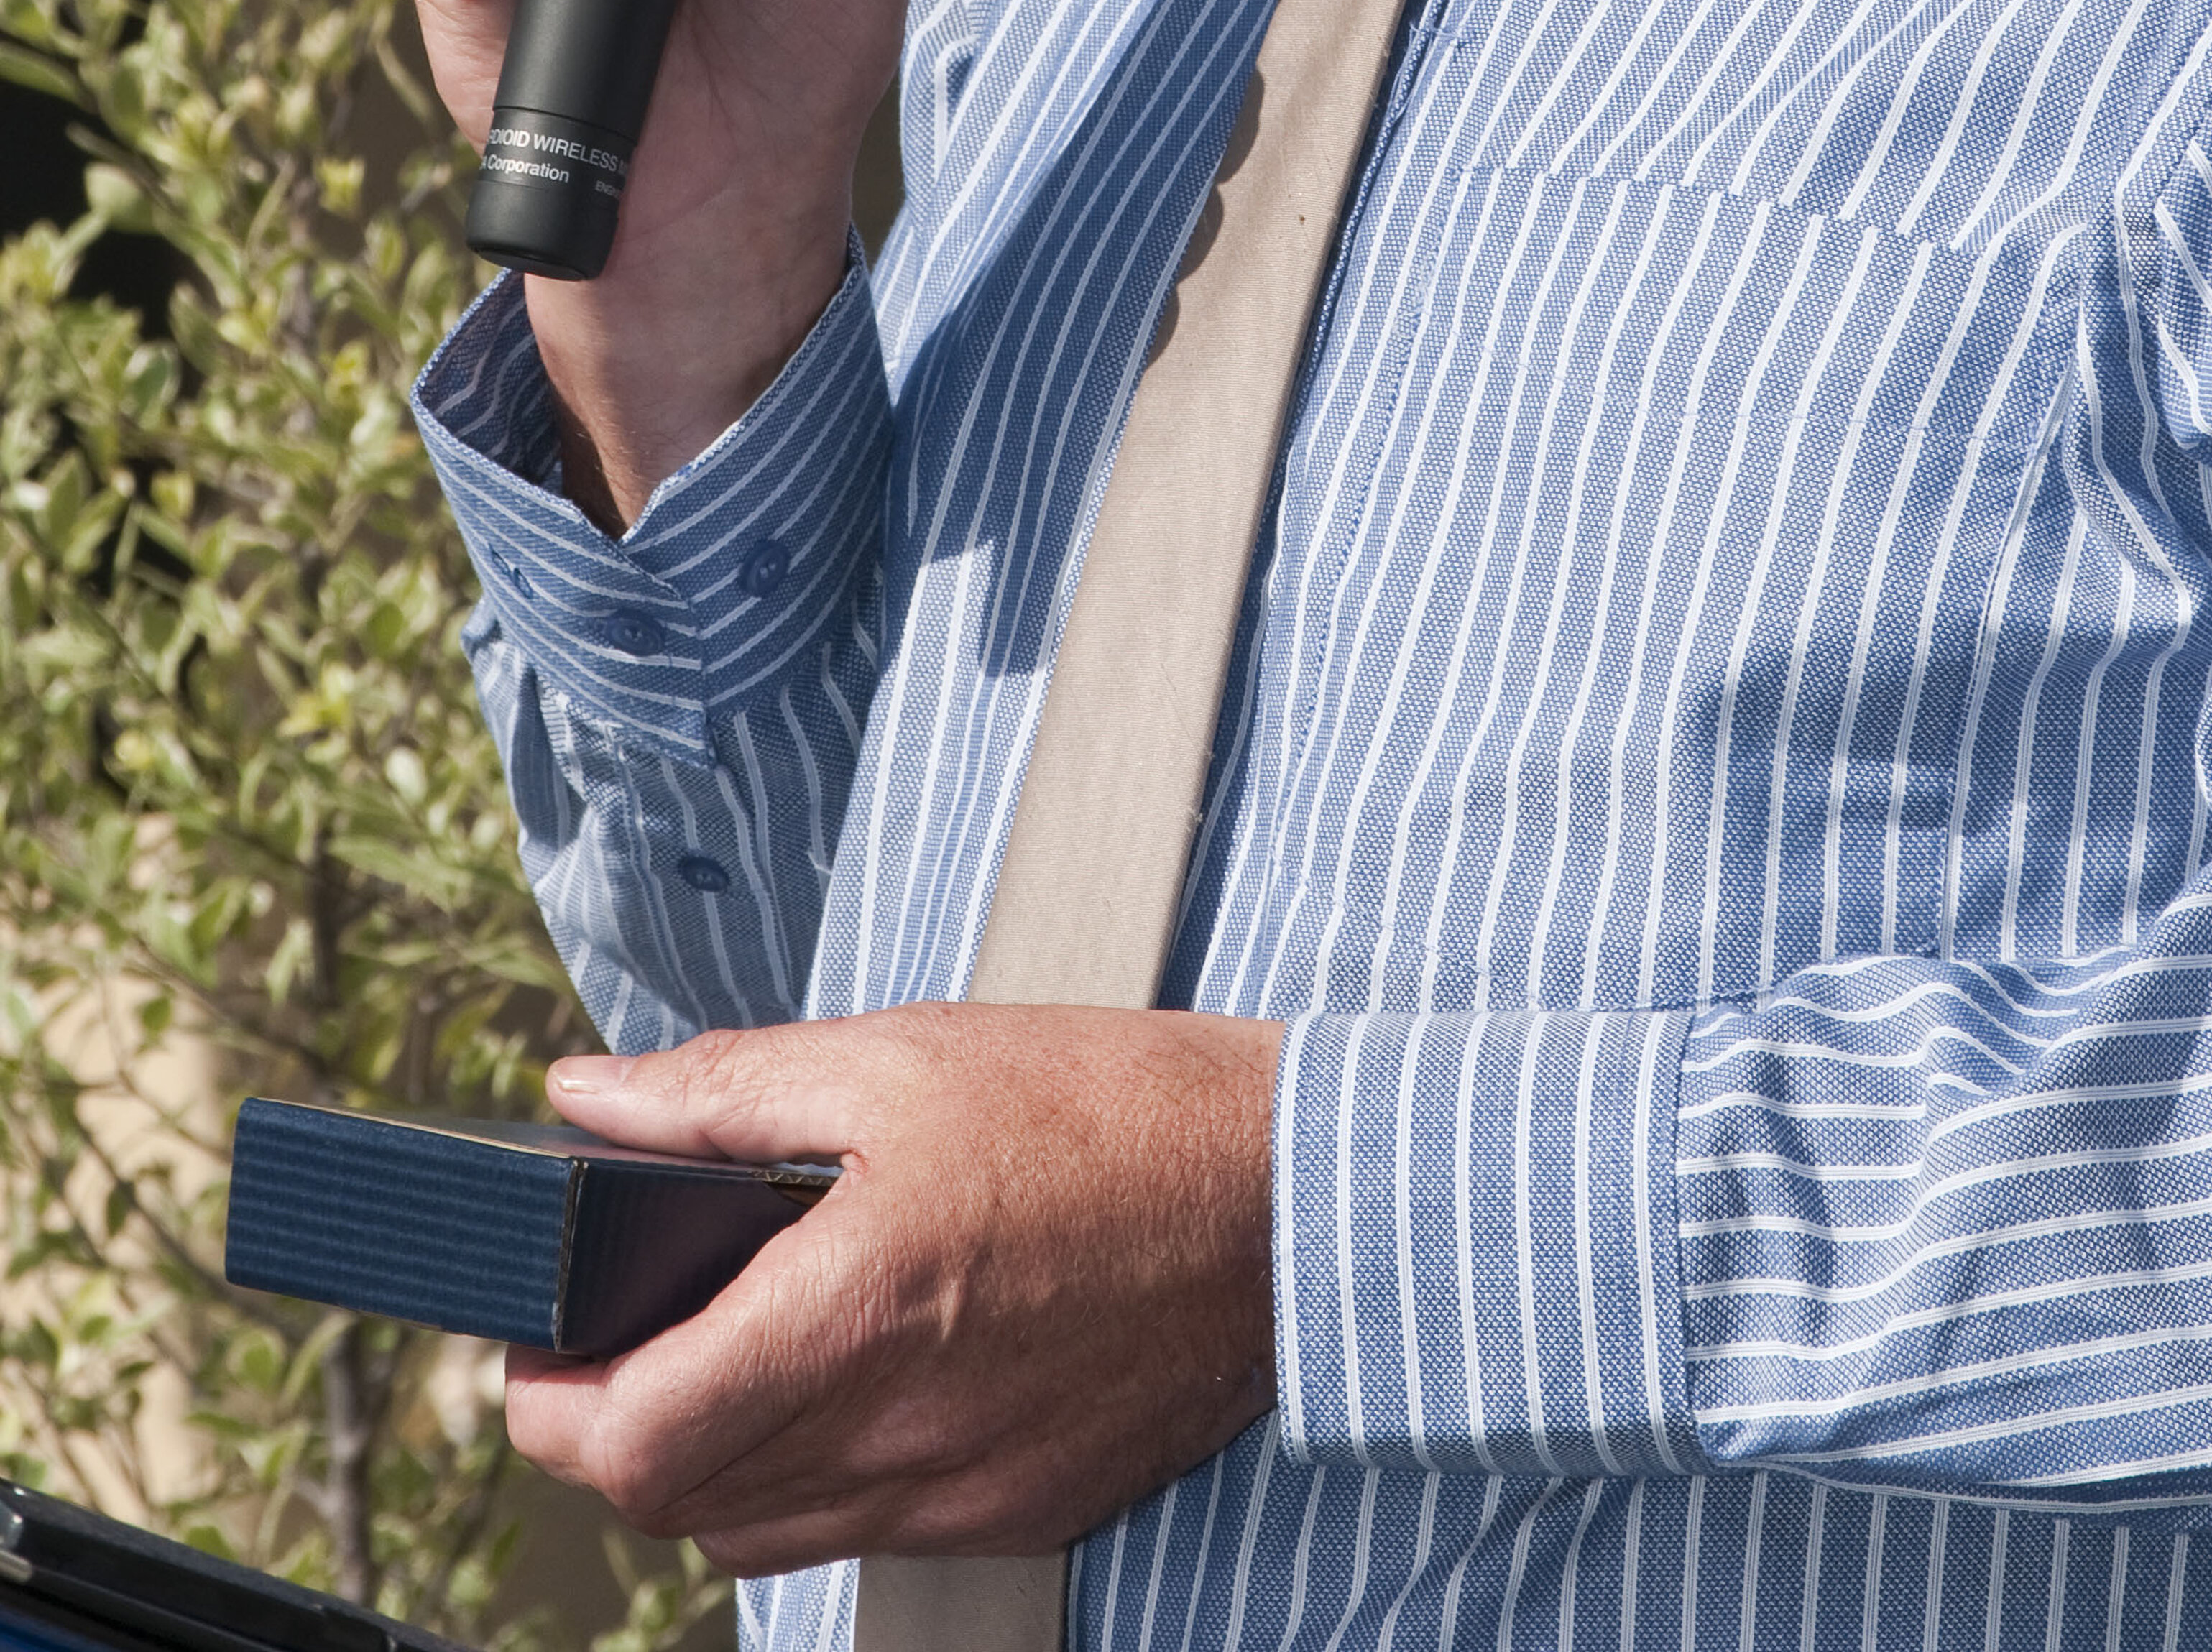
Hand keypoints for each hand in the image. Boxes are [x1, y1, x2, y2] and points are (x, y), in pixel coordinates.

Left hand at [505, 1008, 1286, 1571]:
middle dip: (618, 1427)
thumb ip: (723, 1091)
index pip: (630, 1445)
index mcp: (852, 1315)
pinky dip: (819, 1473)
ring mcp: (960, 1492)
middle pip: (676, 1506)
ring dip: (715, 1460)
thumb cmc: (1108, 1110)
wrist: (1286, 1196)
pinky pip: (864, 1531)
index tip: (546, 1334)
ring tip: (735, 1346)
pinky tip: (854, 1374)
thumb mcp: (899, 1056)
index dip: (553, 1400)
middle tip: (624, 1330)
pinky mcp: (1017, 1511)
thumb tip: (586, 1099)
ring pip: (761, 1536)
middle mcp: (898, 1435)